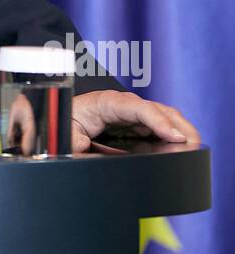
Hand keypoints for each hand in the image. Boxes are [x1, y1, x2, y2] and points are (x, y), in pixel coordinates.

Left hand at [71, 90, 199, 152]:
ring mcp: (132, 116)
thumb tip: (87, 149)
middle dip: (179, 126)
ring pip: (164, 119)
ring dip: (180, 132)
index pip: (138, 108)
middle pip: (159, 110)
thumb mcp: (65, 134)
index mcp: (105, 103)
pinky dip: (173, 139)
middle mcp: (124, 106)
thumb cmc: (63, 123)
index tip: (174, 136)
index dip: (158, 121)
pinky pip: (159, 130)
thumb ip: (75, 142)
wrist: (60, 120)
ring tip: (193, 150)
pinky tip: (182, 151)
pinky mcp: (136, 127)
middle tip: (193, 146)